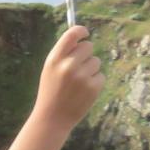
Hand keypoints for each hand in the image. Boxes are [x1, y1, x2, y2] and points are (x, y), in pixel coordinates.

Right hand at [2, 26, 104, 149]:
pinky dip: (95, 82)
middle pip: (88, 46)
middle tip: (78, 67)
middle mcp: (68, 65)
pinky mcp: (93, 87)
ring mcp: (82, 76)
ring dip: (91, 69)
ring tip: (78, 83)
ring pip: (96, 61)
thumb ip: (62, 54)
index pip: (71, 35)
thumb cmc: (51, 91)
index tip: (85, 33)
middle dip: (86, 54)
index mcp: (54, 59)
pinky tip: (83, 92)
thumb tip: (81, 38)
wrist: (52, 117)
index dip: (81, 31)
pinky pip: (101, 76)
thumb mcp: (49, 69)